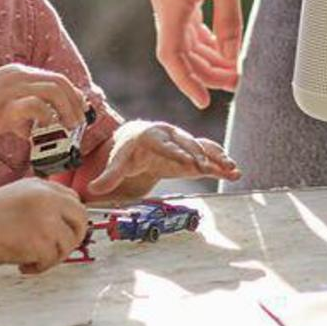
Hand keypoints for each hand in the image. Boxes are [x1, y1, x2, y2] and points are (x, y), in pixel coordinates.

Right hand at [0, 63, 85, 145]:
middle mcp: (17, 76)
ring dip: (67, 110)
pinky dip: (46, 118)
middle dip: (75, 102)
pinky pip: (36, 107)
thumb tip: (28, 130)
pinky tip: (43, 131)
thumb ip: (16, 116)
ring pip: (54, 91)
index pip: (54, 78)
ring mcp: (12, 89)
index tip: (79, 111)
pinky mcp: (5, 106)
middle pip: (60, 82)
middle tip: (78, 122)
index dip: (72, 94)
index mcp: (16, 74)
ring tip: (69, 128)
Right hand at [0, 179, 90, 273]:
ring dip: (51, 257)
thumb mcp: (15, 197)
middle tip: (57, 251)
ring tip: (30, 260)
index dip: (70, 220)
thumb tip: (57, 226)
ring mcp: (48, 219)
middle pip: (81, 220)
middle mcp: (49, 198)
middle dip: (72, 239)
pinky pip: (52, 260)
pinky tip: (23, 265)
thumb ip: (38, 206)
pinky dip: (39, 267)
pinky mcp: (44, 240)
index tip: (63, 232)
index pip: (73, 200)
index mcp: (41, 186)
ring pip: (67, 244)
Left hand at [84, 121, 240, 199]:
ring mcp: (184, 142)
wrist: (137, 139)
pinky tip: (234, 172)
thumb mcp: (117, 161)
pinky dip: (221, 162)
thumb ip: (108, 176)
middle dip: (200, 156)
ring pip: (203, 147)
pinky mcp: (193, 152)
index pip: (165, 144)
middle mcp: (171, 135)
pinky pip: (209, 154)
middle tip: (210, 168)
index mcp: (152, 135)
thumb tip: (92, 190)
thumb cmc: (127, 150)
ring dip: (217, 158)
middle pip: (188, 144)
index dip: (177, 152)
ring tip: (231, 169)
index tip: (187, 162)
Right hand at [149, 0, 253, 108]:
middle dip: (205, 71)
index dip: (186, 81)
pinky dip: (203, 38)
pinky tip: (222, 46)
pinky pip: (186, 22)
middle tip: (236, 84)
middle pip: (178, 50)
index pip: (171, 55)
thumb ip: (229, 22)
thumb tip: (231, 59)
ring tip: (233, 69)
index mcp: (170, 0)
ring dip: (206, 56)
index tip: (204, 101)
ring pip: (183, 37)